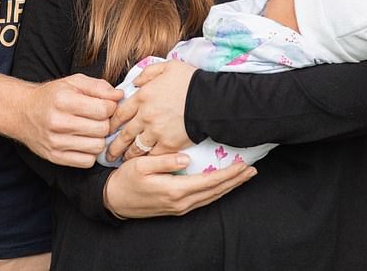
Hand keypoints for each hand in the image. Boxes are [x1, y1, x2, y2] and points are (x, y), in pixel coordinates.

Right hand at [19, 74, 122, 167]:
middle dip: (106, 122)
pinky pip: (87, 162)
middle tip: (100, 118)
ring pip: (97, 147)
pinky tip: (84, 141)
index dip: (110, 106)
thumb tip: (119, 95)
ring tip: (92, 129)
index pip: (103, 109)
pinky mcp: (55, 157)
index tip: (106, 105)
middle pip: (102, 129)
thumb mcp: (73, 82)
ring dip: (99, 138)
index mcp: (63, 100)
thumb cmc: (52, 95)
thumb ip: (98, 86)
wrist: (23, 112)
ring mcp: (56, 142)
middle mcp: (58, 122)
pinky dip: (90, 152)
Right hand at [103, 154, 256, 217]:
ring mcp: (180, 207)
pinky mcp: (177, 207)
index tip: (243, 166)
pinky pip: (203, 199)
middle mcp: (181, 202)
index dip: (228, 174)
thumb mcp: (141, 166)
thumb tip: (186, 158)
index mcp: (174, 190)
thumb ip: (164, 160)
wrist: (114, 200)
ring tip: (243, 176)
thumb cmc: (125, 179)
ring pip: (211, 197)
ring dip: (229, 187)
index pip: (208, 182)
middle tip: (252, 170)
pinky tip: (222, 184)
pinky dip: (217, 191)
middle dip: (235, 181)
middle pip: (215, 191)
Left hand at [107, 60, 196, 161]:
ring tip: (123, 160)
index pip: (120, 113)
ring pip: (136, 147)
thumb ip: (147, 73)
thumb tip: (134, 82)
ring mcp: (156, 131)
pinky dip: (146, 160)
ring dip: (128, 154)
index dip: (111, 122)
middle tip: (108, 154)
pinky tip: (143, 163)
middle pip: (124, 134)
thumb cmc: (190, 81)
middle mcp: (145, 115)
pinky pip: (153, 155)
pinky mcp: (169, 144)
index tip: (107, 129)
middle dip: (114, 145)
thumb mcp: (166, 67)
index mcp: (142, 96)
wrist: (210, 99)